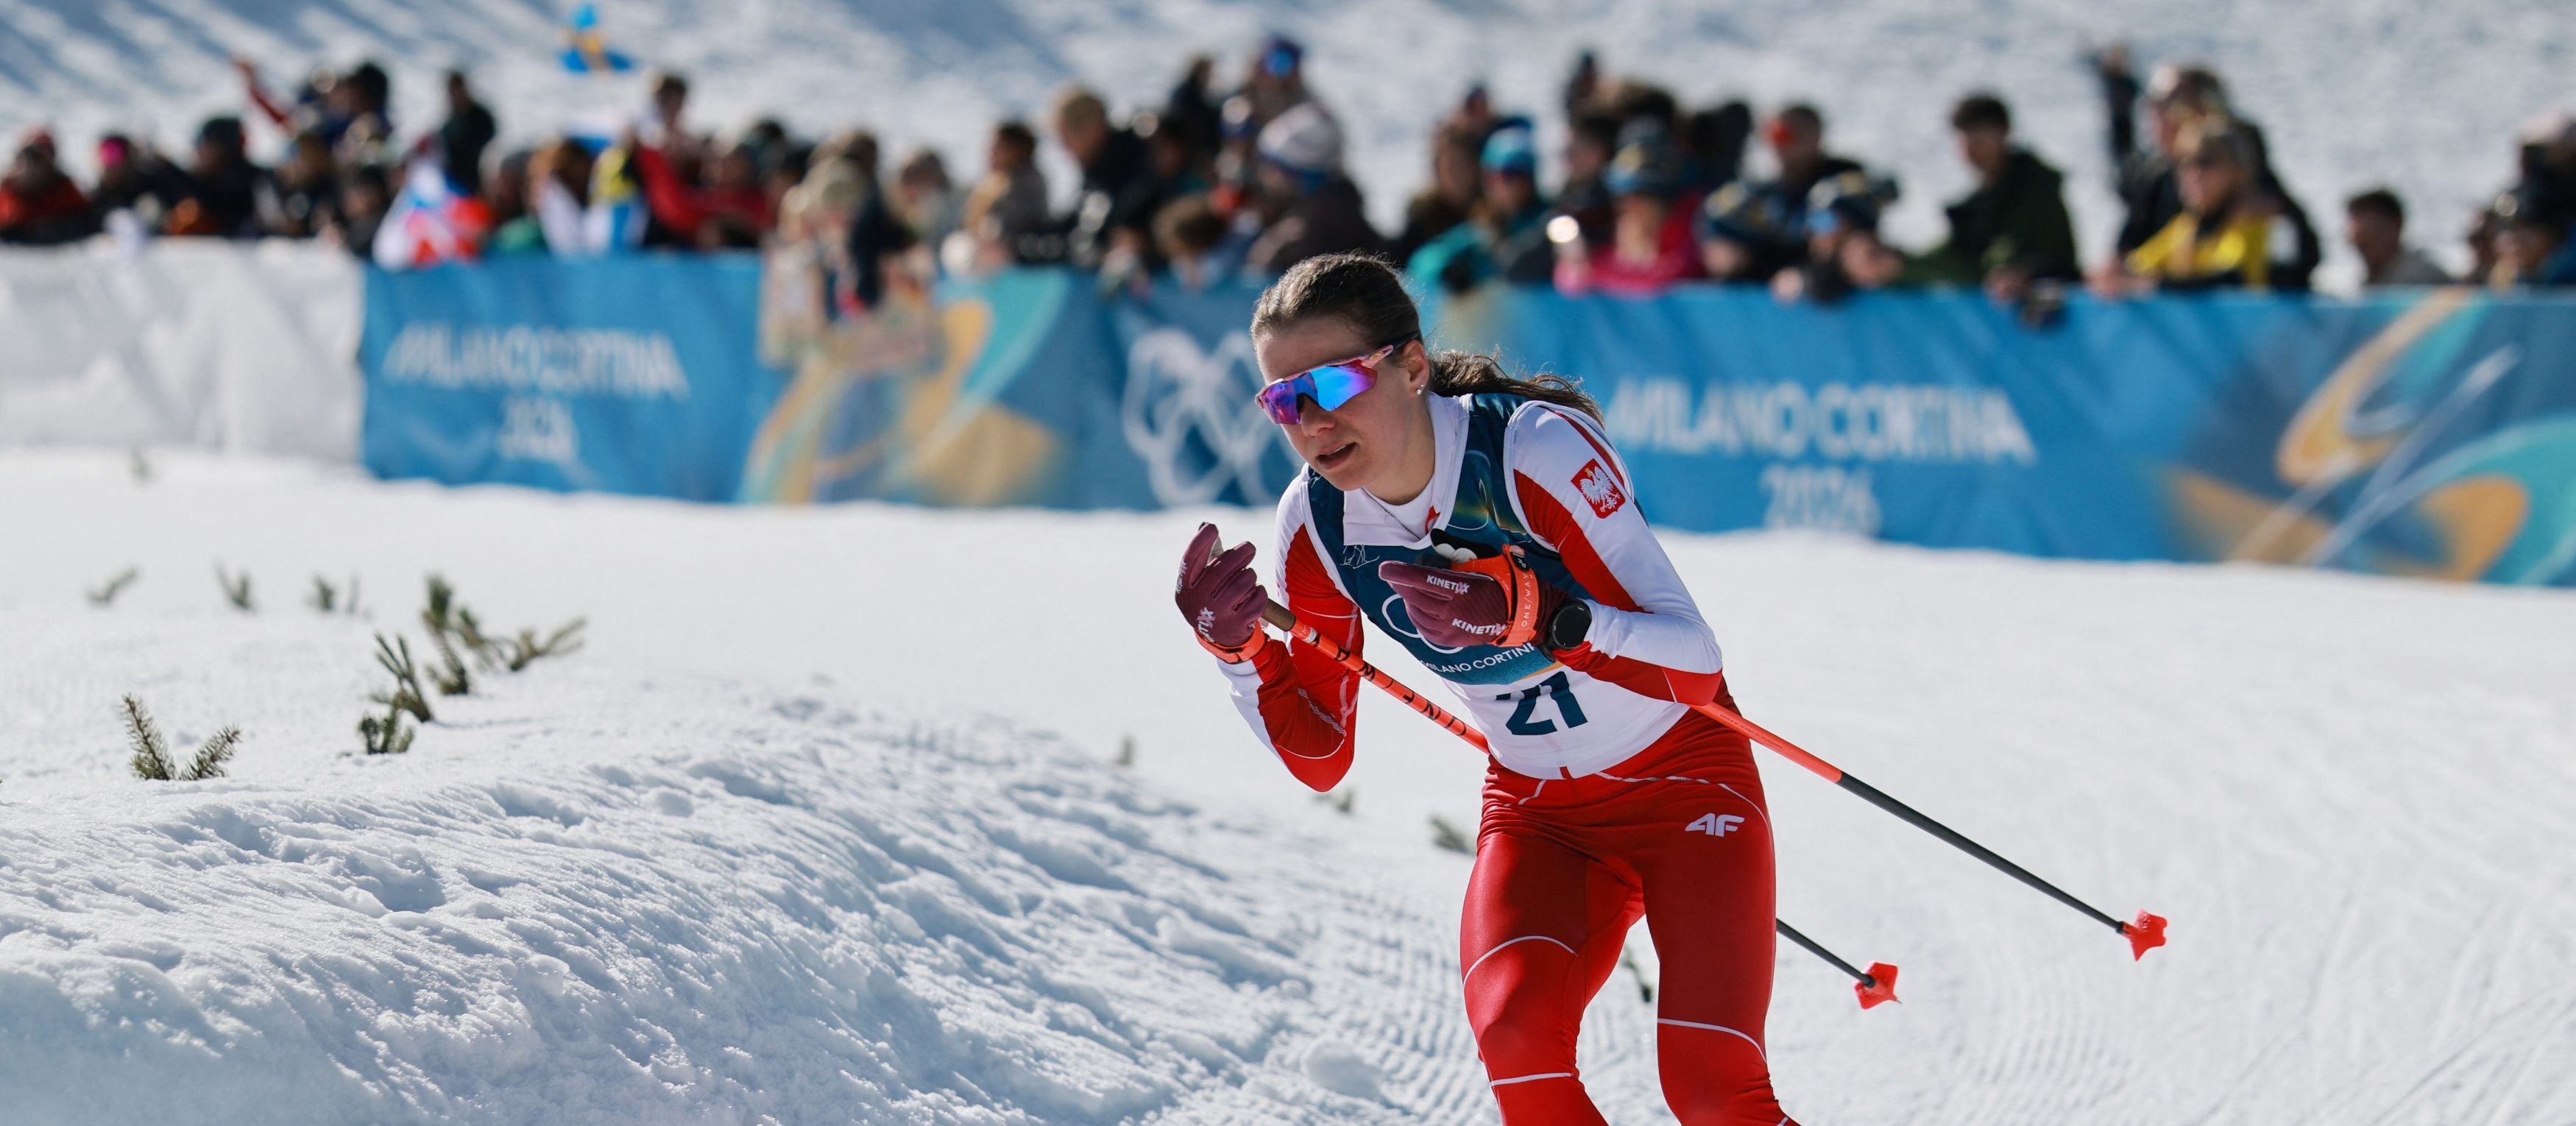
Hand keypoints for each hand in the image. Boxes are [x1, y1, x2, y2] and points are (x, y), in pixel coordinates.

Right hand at [1175, 523, 1267, 661]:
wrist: (1218, 636)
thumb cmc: (1211, 597)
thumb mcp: (1200, 581)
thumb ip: (1204, 555)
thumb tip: (1205, 525)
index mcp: (1186, 587)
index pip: (1190, 560)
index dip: (1200, 542)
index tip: (1212, 528)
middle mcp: (1198, 601)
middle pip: (1221, 569)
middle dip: (1240, 553)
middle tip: (1249, 547)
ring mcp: (1217, 614)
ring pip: (1243, 581)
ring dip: (1249, 574)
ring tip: (1248, 576)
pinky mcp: (1237, 624)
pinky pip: (1257, 598)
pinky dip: (1260, 592)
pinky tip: (1255, 593)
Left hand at [1378, 552, 1565, 649]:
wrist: (1520, 617)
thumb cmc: (1503, 585)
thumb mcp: (1483, 566)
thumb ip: (1455, 564)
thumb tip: (1431, 560)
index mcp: (1461, 590)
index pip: (1422, 579)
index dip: (1400, 573)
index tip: (1385, 568)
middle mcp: (1452, 612)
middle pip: (1415, 595)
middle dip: (1401, 584)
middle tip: (1393, 575)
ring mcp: (1449, 629)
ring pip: (1417, 612)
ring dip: (1409, 599)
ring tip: (1407, 589)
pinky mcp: (1449, 640)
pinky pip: (1423, 627)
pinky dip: (1416, 615)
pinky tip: (1416, 607)